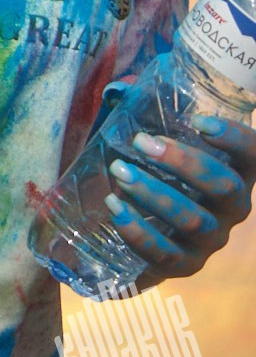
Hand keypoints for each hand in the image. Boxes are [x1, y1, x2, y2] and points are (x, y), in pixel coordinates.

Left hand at [105, 113, 255, 287]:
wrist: (147, 234)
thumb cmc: (157, 174)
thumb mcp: (160, 147)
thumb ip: (147, 117)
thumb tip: (120, 91)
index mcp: (234, 174)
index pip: (253, 155)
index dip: (236, 139)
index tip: (200, 121)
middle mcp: (231, 209)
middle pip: (223, 187)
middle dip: (183, 163)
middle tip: (140, 141)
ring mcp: (211, 239)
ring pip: (194, 220)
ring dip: (154, 194)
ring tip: (119, 170)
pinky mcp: (185, 265)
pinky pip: (166, 254)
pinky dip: (138, 231)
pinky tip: (114, 207)